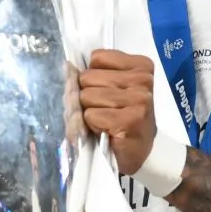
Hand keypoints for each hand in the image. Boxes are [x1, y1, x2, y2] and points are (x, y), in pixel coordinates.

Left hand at [78, 49, 156, 174]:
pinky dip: (92, 125)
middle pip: (88, 76)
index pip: (97, 57)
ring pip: (88, 95)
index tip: (105, 91)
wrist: (137, 154)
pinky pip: (91, 115)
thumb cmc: (120, 118)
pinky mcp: (131, 120)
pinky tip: (106, 131)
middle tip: (102, 110)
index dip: (93, 77)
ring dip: (90, 112)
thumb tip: (67, 67)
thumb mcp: (110, 88)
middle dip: (88, 96)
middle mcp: (143, 79)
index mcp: (140, 66)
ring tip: (104, 121)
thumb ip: (93, 75)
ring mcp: (139, 99)